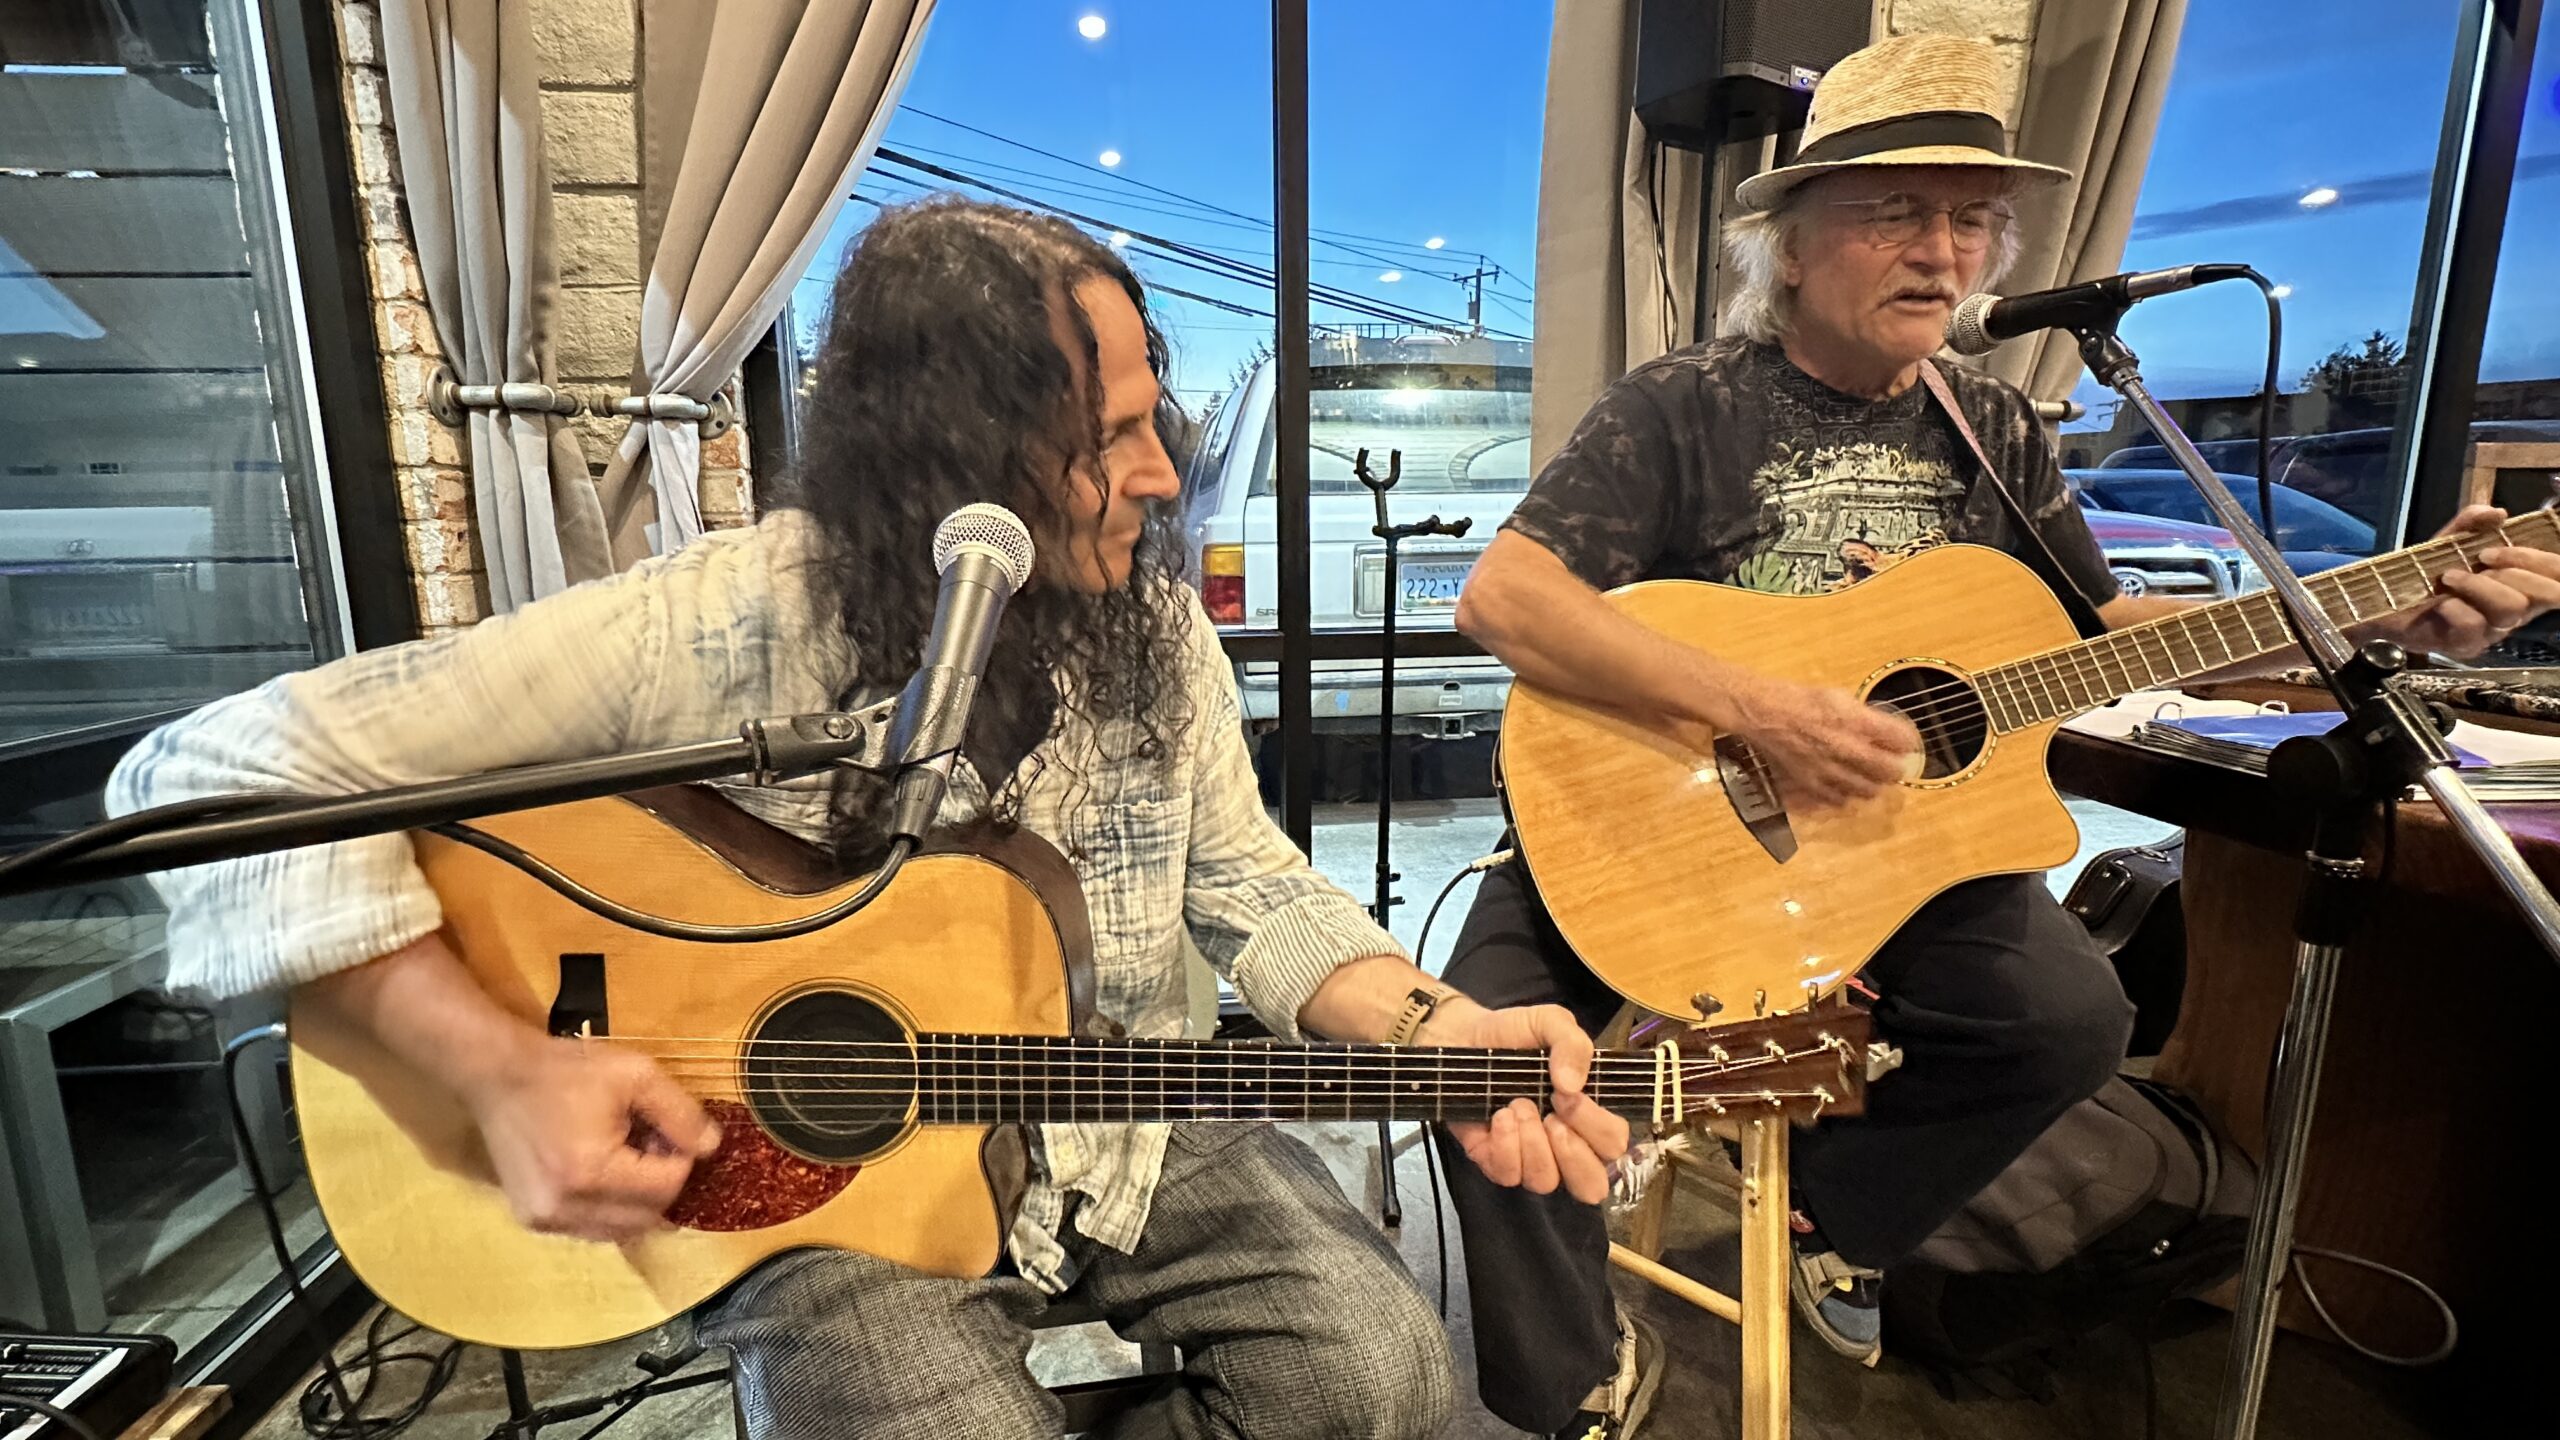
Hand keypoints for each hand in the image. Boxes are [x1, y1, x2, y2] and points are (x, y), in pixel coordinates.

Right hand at [458, 1037, 723, 1242]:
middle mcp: (566, 1210)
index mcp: (591, 1174)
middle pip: (646, 1217)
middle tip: (648, 1142)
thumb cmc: (567, 1071)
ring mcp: (546, 1221)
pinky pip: (591, 1229)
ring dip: (637, 1201)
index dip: (678, 1159)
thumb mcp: (636, 1075)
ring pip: (620, 1230)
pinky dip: (608, 1208)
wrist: (497, 1076)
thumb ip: (680, 1113)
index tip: (664, 1129)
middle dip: (660, 1183)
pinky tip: (599, 1170)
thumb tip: (712, 1148)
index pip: (666, 1188)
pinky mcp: (533, 1222)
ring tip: (623, 1155)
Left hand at [1430, 1000, 1628, 1203]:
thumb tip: (1572, 1084)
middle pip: (1591, 1183)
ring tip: (1517, 1105)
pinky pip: (1509, 1175)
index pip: (1614, 1144)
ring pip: (1546, 1181)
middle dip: (1572, 1151)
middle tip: (1551, 1113)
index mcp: (1589, 1113)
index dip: (1597, 1127)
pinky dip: (1505, 1146)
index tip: (1568, 1094)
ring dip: (1533, 1143)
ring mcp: (1530, 1157)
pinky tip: (1499, 1117)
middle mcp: (1566, 1144)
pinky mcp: (1495, 1161)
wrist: (1463, 1036)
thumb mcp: (1550, 1023)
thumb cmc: (1514, 1034)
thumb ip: (1573, 1044)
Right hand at [1726, 676, 1921, 812]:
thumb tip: (1884, 732)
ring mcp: (1830, 770)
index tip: (1905, 743)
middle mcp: (1847, 749)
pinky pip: (1841, 799)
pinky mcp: (1813, 784)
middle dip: (1895, 767)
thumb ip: (1865, 717)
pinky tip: (1845, 785)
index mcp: (1856, 722)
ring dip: (1874, 783)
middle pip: (1890, 771)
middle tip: (1891, 762)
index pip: (1901, 740)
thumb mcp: (1840, 697)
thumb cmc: (1801, 700)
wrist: (1765, 714)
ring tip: (1870, 776)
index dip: (1907, 742)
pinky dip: (1847, 794)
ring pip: (1869, 790)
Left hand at [2380, 506, 2559, 658]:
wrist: (2384, 602)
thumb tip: (2496, 513)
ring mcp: (2491, 631)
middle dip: (2514, 570)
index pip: (2557, 576)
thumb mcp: (2448, 542)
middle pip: (2544, 595)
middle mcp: (2513, 611)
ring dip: (2479, 586)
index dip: (2540, 561)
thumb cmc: (2427, 575)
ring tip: (2448, 577)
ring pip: (2509, 609)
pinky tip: (2439, 604)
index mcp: (2519, 585)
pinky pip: (2473, 626)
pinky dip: (2455, 608)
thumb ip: (2471, 524)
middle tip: (2480, 558)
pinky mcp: (2465, 646)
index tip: (2496, 549)